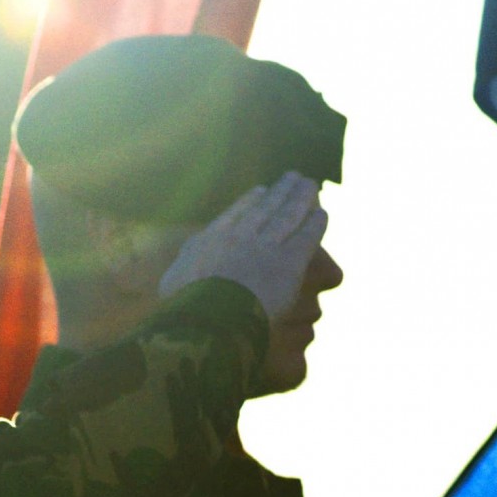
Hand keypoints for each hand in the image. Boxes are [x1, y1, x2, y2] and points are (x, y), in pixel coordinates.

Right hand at [157, 171, 326, 322]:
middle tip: (294, 177)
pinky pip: (306, 238)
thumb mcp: (173, 282)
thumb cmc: (184, 309)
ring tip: (310, 185)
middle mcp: (240, 237)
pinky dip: (315, 224)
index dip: (251, 201)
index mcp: (211, 240)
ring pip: (287, 216)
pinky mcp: (288, 264)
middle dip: (281, 192)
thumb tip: (186, 261)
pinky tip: (322, 214)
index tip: (262, 190)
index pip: (235, 214)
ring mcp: (265, 248)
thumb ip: (185, 266)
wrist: (207, 319)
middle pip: (266, 208)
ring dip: (300, 198)